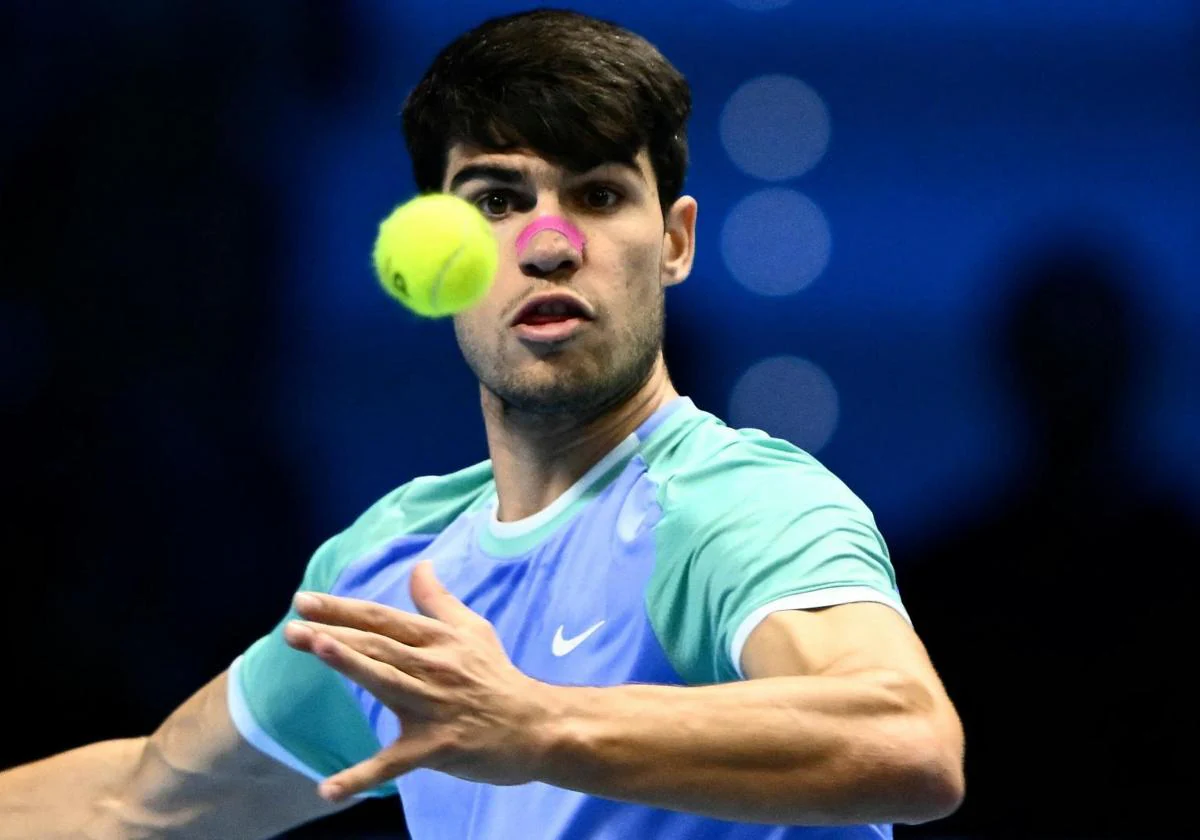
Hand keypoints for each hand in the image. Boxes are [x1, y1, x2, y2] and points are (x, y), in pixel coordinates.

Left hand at [283, 561, 555, 801]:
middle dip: (333, 634)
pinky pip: (395, 763)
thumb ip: (438, 601)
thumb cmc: (498, 676)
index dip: (343, 609)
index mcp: (437, 640)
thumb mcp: (472, 630)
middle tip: (291, 629)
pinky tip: (327, 789)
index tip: (303, 601)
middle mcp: (433, 667)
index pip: (382, 620)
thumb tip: (419, 566)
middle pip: (378, 646)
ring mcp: (435, 707)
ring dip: (352, 665)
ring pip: (387, 682)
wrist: (537, 725)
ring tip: (317, 648)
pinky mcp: (438, 746)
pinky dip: (362, 777)